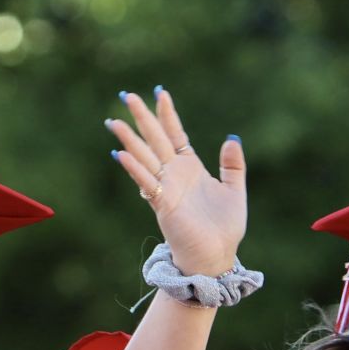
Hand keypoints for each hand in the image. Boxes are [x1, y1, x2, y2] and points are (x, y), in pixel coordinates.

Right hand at [107, 88, 246, 276]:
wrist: (216, 256)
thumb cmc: (224, 228)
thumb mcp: (234, 190)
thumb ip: (232, 165)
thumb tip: (231, 138)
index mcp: (191, 168)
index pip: (175, 134)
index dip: (168, 114)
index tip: (160, 92)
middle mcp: (175, 175)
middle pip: (155, 140)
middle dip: (142, 118)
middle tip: (127, 95)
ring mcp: (166, 189)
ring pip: (144, 158)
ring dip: (129, 139)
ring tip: (113, 121)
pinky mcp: (163, 205)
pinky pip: (147, 183)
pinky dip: (135, 169)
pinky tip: (121, 154)